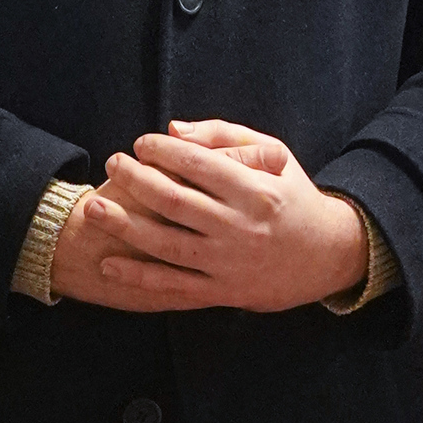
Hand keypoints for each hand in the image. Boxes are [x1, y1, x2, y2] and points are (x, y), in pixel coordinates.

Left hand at [60, 121, 369, 314]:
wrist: (327, 256)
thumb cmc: (293, 196)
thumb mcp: (274, 155)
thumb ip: (226, 136)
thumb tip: (174, 131)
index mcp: (257, 190)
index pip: (198, 164)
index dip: (162, 151)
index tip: (140, 143)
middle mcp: (241, 228)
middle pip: (174, 201)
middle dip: (135, 180)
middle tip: (112, 164)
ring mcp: (230, 263)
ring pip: (166, 244)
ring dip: (125, 226)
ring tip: (94, 208)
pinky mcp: (223, 292)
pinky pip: (173, 286)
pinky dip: (139, 276)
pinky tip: (109, 263)